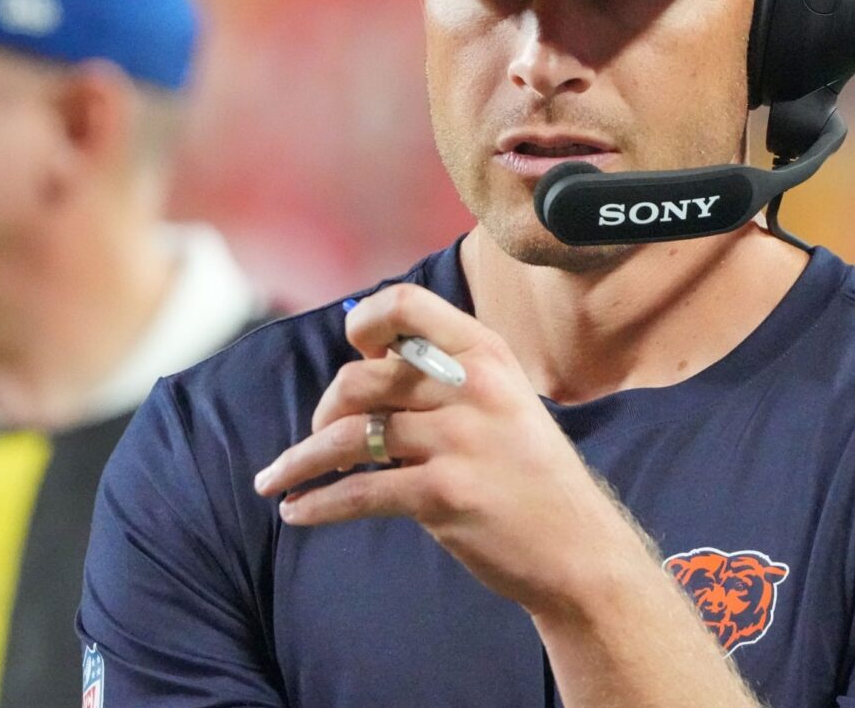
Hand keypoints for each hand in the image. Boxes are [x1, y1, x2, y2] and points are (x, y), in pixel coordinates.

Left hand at [250, 284, 656, 618]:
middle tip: (321, 436)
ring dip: (300, 461)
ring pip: (348, 437)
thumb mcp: (506, 402)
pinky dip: (317, 504)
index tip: (354, 350)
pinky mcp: (443, 494)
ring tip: (275, 480)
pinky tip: (297, 512)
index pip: (407, 304)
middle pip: (361, 378)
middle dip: (324, 409)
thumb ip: (447, 378)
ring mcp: (458, 441)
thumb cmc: (532, 477)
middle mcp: (472, 387)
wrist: (579, 550)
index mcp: (487, 354)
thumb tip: (370, 365)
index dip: (365, 322)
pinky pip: (358, 492)